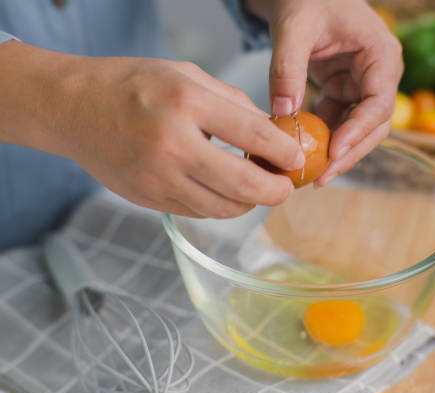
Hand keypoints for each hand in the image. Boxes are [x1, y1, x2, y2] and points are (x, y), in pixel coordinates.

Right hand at [0, 41, 304, 217]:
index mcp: (187, 104)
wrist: (73, 108)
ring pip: (223, 209)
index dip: (286, 153)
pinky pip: (199, 212)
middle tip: (286, 187)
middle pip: (243, 186)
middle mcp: (173, 145)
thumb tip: (270, 131)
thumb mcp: (187, 74)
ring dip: (250, 203)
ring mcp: (158, 178)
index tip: (297, 159)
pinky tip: (225, 190)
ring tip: (257, 187)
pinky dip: (221, 205)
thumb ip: (233, 103)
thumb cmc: (132, 85)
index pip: (255, 137)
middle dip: (276, 192)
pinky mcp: (149, 199)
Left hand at [246, 0, 402, 185]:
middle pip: (373, 125)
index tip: (333, 152)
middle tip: (322, 177)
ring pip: (357, 129)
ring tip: (312, 174)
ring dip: (336, 150)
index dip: (358, 132)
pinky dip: (322, 137)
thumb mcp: (293, 27)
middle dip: (349, 152)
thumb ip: (287, 68)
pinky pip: (338, 121)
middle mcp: (379, 74)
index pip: (379, 104)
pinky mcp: (345, 90)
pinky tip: (303, 151)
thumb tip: (282, 113)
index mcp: (381, 55)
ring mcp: (363, 84)